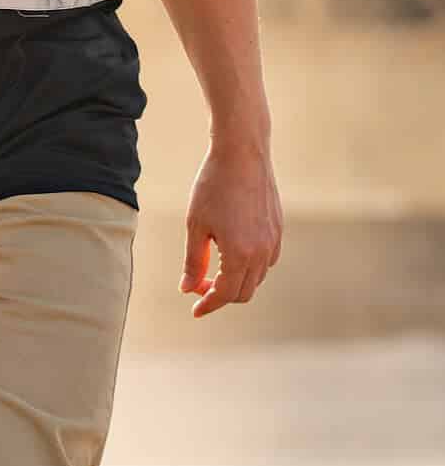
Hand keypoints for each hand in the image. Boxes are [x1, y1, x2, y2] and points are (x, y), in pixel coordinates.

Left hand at [181, 141, 282, 316]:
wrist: (242, 154)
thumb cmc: (213, 186)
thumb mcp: (196, 224)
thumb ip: (194, 260)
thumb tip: (188, 288)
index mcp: (241, 255)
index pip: (225, 294)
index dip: (208, 304)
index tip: (194, 311)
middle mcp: (263, 253)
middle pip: (243, 292)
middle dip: (219, 294)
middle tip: (196, 284)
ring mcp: (274, 242)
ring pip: (256, 278)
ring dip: (234, 281)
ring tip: (210, 269)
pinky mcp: (278, 231)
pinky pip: (265, 261)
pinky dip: (248, 267)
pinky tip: (231, 254)